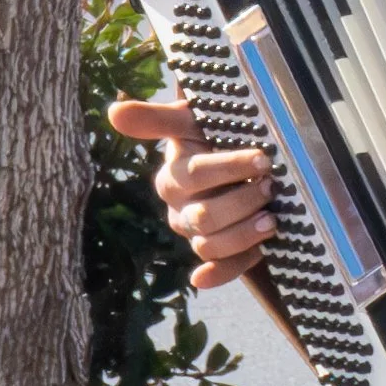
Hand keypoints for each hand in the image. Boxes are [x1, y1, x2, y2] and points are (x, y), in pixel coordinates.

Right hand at [107, 96, 274, 288]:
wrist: (232, 164)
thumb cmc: (209, 139)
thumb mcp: (187, 122)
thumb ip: (155, 118)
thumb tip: (114, 112)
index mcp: (172, 180)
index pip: (196, 175)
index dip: (230, 167)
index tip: (262, 158)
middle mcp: (180, 211)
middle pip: (204, 216)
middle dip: (242, 202)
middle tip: (270, 186)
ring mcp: (197, 236)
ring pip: (211, 245)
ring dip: (243, 235)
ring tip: (271, 219)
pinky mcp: (218, 255)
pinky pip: (220, 269)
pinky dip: (224, 273)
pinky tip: (237, 264)